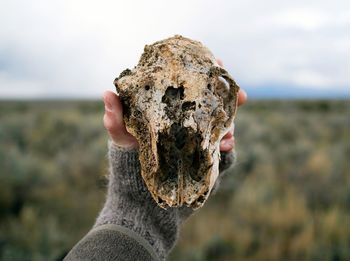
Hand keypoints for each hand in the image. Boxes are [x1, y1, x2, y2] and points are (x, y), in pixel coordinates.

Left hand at [103, 61, 246, 150]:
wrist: (142, 180)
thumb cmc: (130, 151)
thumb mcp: (122, 134)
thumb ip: (115, 118)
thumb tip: (107, 94)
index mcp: (170, 101)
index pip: (190, 79)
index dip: (206, 68)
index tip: (217, 61)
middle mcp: (187, 112)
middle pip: (213, 96)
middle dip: (229, 93)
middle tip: (241, 96)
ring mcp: (198, 130)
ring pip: (221, 119)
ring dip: (229, 122)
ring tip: (228, 131)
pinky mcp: (205, 148)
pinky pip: (221, 143)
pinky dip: (227, 143)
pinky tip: (227, 147)